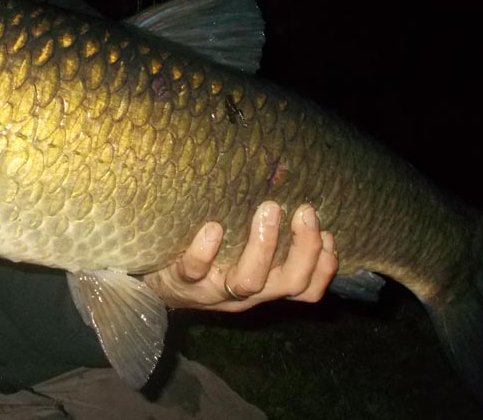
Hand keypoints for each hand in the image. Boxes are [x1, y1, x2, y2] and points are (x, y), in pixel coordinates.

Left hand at [143, 201, 336, 311]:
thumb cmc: (204, 261)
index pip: (306, 288)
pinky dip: (205, 251)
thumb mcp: (238, 253)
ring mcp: (214, 289)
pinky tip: (213, 228)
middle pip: (288, 283)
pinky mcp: (182, 281)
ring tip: (268, 209)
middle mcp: (245, 293)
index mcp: (264, 285)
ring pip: (248, 281)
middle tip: (304, 211)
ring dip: (263, 246)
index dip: (325, 266)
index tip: (330, 233)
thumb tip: (292, 189)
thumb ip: (265, 236)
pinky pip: (194, 270)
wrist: (152, 286)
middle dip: (303, 248)